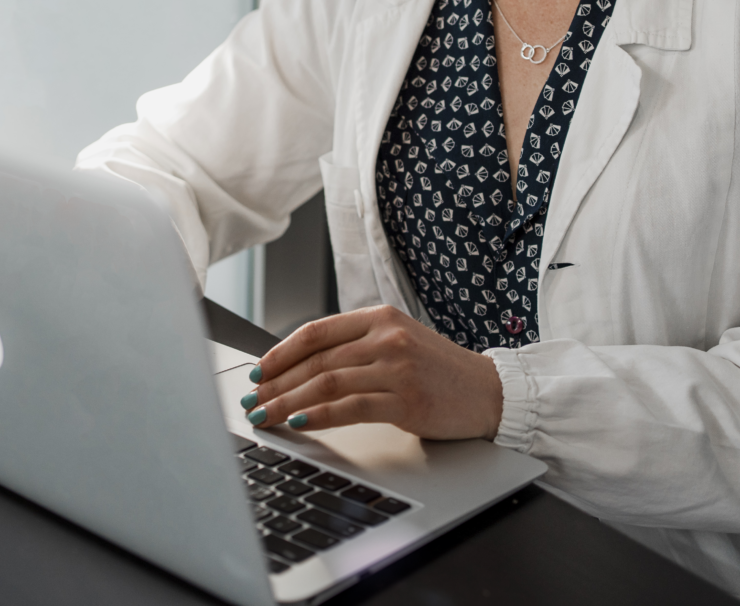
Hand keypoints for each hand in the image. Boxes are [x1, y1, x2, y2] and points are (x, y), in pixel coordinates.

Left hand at [241, 305, 502, 440]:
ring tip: (265, 416)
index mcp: (380, 317)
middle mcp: (386, 337)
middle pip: (316, 360)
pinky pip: (350, 408)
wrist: (488, 390)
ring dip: (288, 402)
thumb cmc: (438, 370)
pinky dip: (319, 416)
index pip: (316, 331)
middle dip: (276, 383)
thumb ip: (357, 347)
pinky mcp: (406, 400)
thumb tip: (300, 368)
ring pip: (327, 383)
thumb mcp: (398, 342)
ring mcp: (397, 367)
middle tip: (252, 400)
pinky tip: (299, 423)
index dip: (280, 352)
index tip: (257, 371)